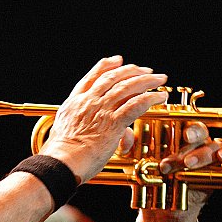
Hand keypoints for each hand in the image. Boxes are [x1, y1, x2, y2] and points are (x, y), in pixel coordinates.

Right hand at [39, 56, 168, 182]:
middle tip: (146, 70)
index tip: (117, 60)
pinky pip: (136, 104)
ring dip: (146, 81)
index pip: (93, 77)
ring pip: (128, 87)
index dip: (107, 65)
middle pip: (114, 77)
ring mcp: (101, 110)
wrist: (61, 161)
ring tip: (159, 79)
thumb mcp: (67, 131)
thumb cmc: (63, 153)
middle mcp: (89, 101)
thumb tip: (105, 130)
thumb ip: (87, 125)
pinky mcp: (113, 122)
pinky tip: (159, 97)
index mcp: (75, 102)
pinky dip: (150, 98)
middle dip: (132, 70)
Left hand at [139, 121, 221, 221]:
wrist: (163, 206)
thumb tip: (125, 134)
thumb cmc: (151, 178)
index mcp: (175, 133)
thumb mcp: (137, 163)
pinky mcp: (221, 165)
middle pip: (199, 129)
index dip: (180, 119)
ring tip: (188, 164)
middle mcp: (194, 140)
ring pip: (213, 144)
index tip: (174, 124)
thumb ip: (130, 148)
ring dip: (202, 153)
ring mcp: (209, 151)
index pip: (181, 119)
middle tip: (184, 140)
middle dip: (193, 133)